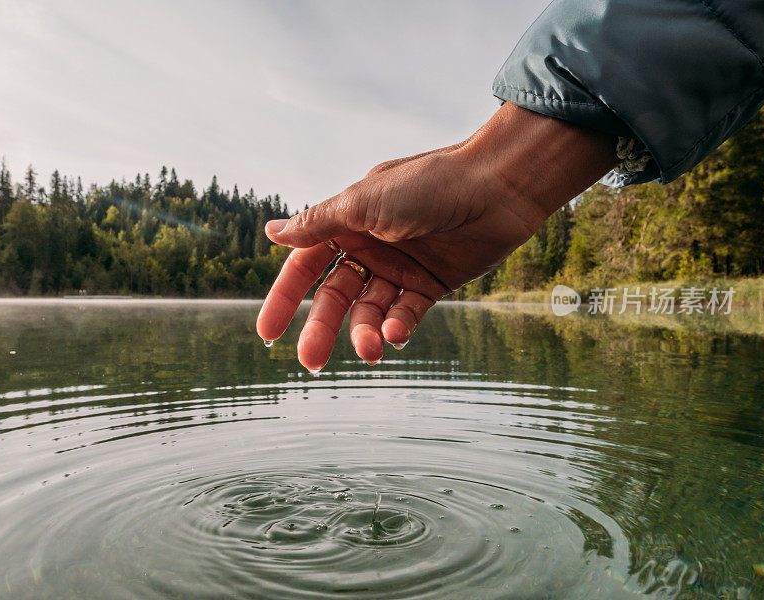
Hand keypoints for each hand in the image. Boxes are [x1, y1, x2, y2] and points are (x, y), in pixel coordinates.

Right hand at [256, 102, 616, 371]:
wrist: (496, 186)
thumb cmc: (428, 185)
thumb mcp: (363, 203)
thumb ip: (318, 224)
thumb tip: (271, 232)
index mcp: (347, 224)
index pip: (305, 266)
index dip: (285, 299)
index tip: (267, 334)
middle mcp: (369, 247)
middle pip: (335, 296)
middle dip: (322, 328)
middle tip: (310, 361)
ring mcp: (400, 268)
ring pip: (370, 310)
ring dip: (365, 332)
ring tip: (370, 351)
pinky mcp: (431, 284)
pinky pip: (406, 313)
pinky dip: (399, 326)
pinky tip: (396, 334)